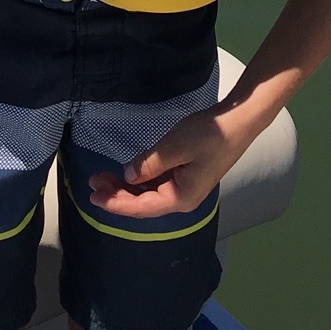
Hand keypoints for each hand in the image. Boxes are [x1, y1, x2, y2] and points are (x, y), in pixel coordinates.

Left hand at [87, 103, 262, 221]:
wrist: (238, 121)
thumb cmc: (209, 134)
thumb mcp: (175, 146)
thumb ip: (149, 164)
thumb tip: (128, 176)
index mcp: (180, 198)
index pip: (141, 207)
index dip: (115, 203)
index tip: (93, 197)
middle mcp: (181, 198)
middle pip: (142, 203)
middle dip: (116, 195)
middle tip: (92, 183)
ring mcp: (184, 187)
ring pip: (148, 193)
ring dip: (126, 187)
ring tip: (102, 178)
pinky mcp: (185, 175)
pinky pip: (156, 183)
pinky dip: (139, 179)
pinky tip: (127, 172)